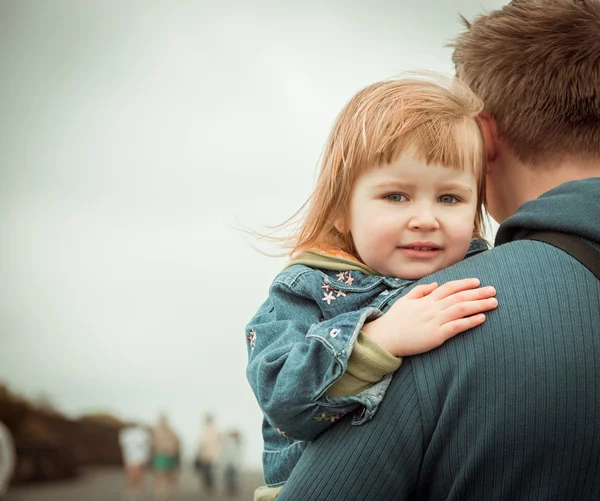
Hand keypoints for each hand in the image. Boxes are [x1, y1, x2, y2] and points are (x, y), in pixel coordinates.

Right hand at [361, 278, 496, 356]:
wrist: (385, 338)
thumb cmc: (394, 320)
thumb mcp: (404, 300)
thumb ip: (420, 291)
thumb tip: (434, 285)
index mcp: (425, 299)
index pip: (448, 288)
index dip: (464, 284)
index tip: (477, 281)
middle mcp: (432, 308)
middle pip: (459, 297)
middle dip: (478, 293)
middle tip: (494, 290)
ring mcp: (435, 321)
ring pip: (461, 309)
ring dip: (479, 305)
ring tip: (494, 303)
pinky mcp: (436, 335)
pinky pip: (457, 326)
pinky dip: (470, 321)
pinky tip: (482, 318)